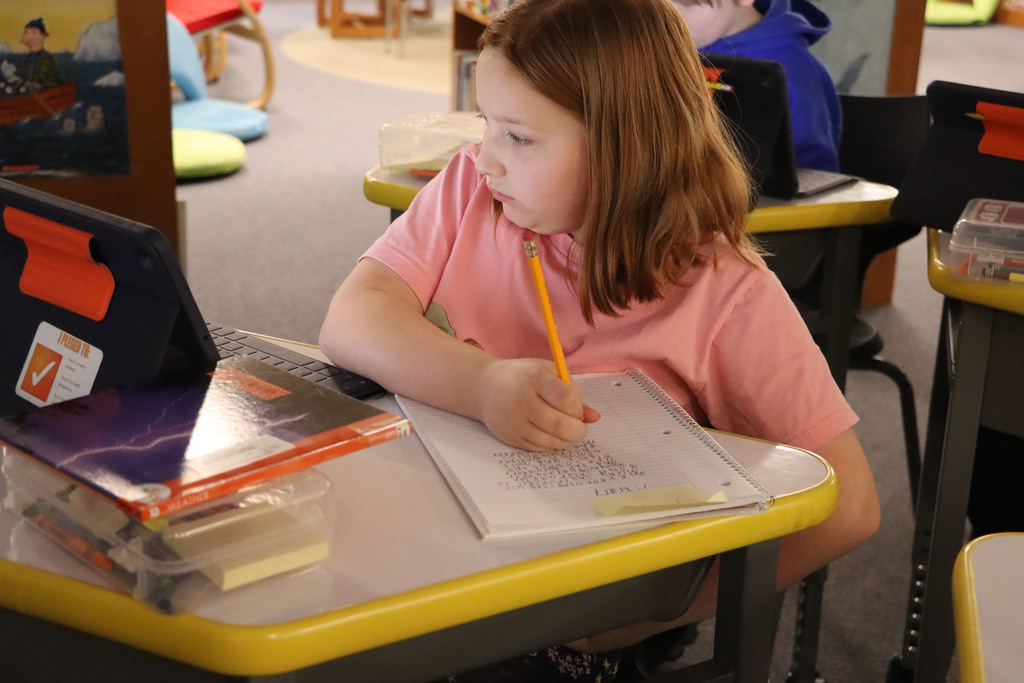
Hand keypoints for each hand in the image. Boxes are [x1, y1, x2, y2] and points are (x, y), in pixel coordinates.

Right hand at [476, 358, 599, 450]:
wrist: (487, 386)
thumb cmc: (525, 377)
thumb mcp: (550, 374)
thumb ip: (574, 393)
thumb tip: (594, 418)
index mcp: (536, 379)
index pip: (566, 398)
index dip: (578, 408)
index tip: (578, 409)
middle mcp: (522, 401)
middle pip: (560, 425)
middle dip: (578, 431)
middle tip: (580, 428)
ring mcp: (514, 421)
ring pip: (551, 441)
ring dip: (566, 440)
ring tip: (566, 430)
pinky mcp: (509, 436)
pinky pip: (539, 448)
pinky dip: (550, 444)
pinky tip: (550, 433)